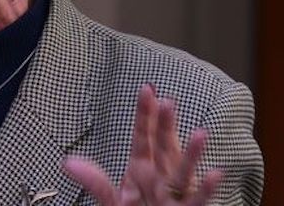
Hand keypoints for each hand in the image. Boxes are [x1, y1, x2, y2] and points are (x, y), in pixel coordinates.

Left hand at [63, 84, 222, 204]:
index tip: (146, 90)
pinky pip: (197, 201)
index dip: (144, 114)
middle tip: (168, 102)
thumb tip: (68, 163)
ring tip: (200, 133)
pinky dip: (206, 189)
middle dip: (165, 125)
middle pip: (163, 147)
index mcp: (141, 170)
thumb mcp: (111, 200)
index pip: (142, 137)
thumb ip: (95, 182)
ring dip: (192, 153)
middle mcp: (160, 178)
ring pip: (183, 171)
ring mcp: (174, 195)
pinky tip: (214, 174)